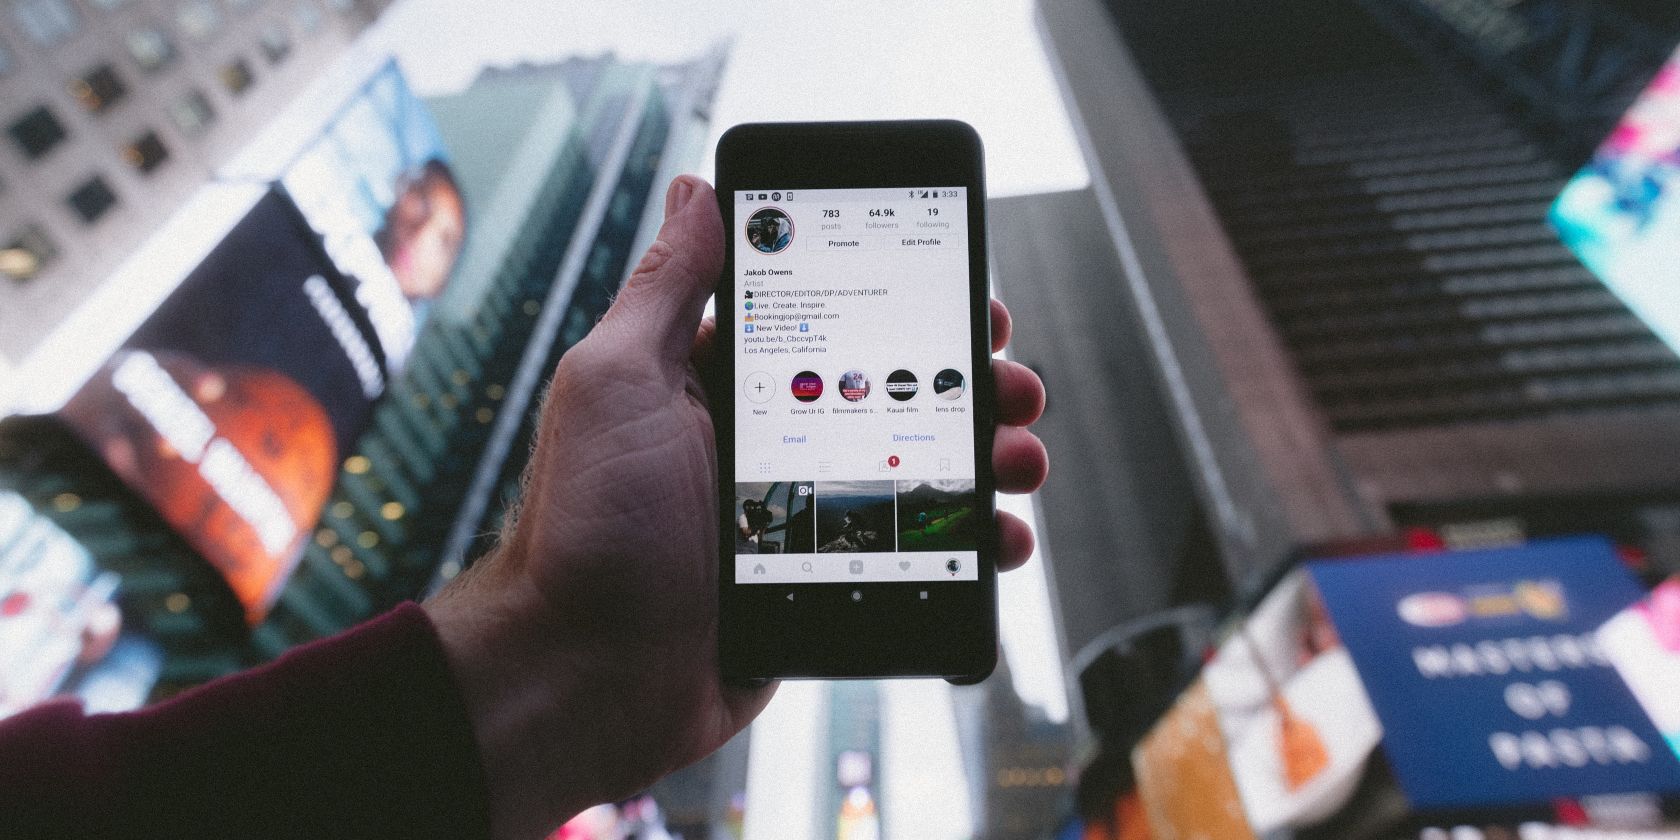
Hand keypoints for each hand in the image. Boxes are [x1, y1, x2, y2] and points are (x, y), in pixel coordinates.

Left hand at [424, 175, 1047, 838]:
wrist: (583, 678)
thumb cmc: (585, 526)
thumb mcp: (617, 382)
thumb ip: (666, 288)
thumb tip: (697, 190)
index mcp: (723, 385)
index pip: (835, 324)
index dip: (908, 305)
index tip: (965, 293)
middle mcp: (770, 445)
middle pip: (896, 395)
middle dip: (968, 381)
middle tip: (1012, 382)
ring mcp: (804, 518)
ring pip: (920, 474)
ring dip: (986, 457)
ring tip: (1020, 458)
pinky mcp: (827, 584)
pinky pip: (916, 556)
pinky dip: (967, 546)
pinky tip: (1000, 538)